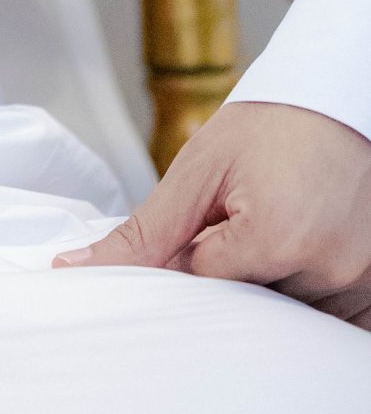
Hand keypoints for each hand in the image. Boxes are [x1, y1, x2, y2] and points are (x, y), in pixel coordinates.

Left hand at [53, 98, 370, 326]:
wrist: (344, 95)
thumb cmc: (274, 124)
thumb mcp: (200, 167)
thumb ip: (142, 231)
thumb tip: (72, 268)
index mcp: (276, 238)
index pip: (200, 285)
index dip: (192, 249)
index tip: (205, 217)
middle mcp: (326, 269)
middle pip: (246, 305)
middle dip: (232, 271)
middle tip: (245, 215)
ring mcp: (359, 282)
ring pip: (288, 312)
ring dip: (272, 280)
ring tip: (283, 218)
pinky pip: (332, 318)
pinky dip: (308, 292)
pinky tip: (304, 245)